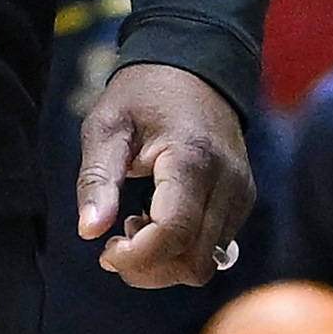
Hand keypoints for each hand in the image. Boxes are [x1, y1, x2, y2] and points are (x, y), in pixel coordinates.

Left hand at [76, 60, 253, 284]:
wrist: (197, 65)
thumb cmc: (143, 94)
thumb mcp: (107, 126)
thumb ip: (97, 179)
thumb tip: (89, 232)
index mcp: (191, 159)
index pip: (173, 233)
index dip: (136, 257)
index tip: (104, 248)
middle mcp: (227, 182)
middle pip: (193, 262)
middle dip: (148, 268)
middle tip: (116, 241)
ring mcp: (241, 193)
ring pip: (206, 263)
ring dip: (165, 261)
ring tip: (137, 225)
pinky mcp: (243, 199)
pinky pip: (214, 248)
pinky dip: (182, 249)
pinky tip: (159, 219)